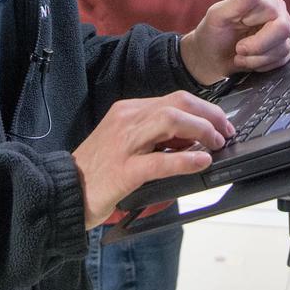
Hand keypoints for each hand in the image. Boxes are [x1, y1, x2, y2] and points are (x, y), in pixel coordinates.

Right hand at [71, 91, 234, 227]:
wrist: (64, 190)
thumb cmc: (97, 170)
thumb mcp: (126, 143)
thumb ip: (155, 137)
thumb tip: (192, 139)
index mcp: (128, 111)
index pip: (175, 99)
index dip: (204, 109)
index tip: (220, 123)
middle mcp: (126, 120)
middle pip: (177, 103)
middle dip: (209, 115)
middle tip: (225, 132)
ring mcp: (124, 143)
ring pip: (171, 121)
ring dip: (202, 130)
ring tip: (216, 144)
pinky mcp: (124, 170)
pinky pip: (160, 160)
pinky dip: (186, 160)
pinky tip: (201, 162)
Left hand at [179, 0, 289, 85]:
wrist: (210, 59)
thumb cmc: (212, 34)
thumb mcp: (218, 16)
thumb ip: (238, 1)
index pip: (271, 9)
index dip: (254, 23)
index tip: (238, 26)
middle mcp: (275, 11)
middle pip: (283, 29)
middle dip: (258, 45)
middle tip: (239, 48)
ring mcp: (280, 31)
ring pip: (282, 47)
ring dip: (256, 58)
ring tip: (240, 54)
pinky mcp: (282, 49)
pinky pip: (282, 60)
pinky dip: (262, 65)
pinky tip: (249, 60)